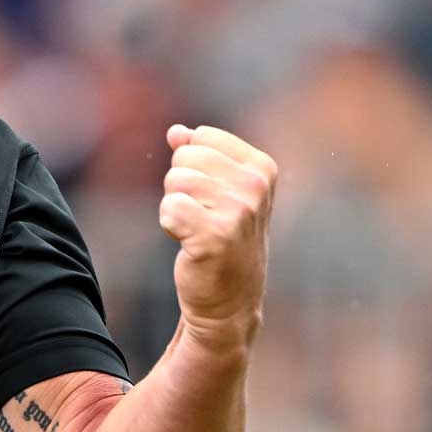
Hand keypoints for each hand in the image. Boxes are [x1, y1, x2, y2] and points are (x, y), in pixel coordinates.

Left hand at [159, 124, 277, 350]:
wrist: (230, 300)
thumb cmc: (222, 240)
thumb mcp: (219, 192)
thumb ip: (199, 155)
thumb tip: (176, 131)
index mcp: (262, 168)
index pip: (202, 137)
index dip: (193, 166)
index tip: (211, 196)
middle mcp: (256, 186)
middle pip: (184, 157)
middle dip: (180, 186)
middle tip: (200, 216)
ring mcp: (239, 210)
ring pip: (174, 181)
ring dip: (175, 207)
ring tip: (197, 230)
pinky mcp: (216, 234)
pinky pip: (169, 208)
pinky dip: (170, 225)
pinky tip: (189, 243)